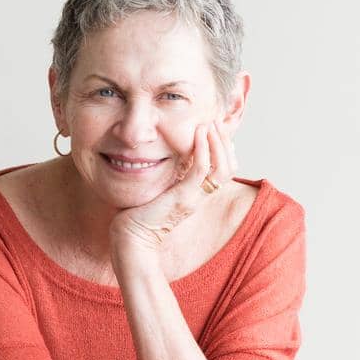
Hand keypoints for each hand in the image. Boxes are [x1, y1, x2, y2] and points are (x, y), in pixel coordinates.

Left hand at [109, 119, 236, 263]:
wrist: (130, 239)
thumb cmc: (137, 215)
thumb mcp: (159, 190)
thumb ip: (167, 176)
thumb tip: (164, 156)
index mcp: (196, 195)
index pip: (224, 170)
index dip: (225, 149)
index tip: (215, 129)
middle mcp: (199, 196)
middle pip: (229, 168)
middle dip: (224, 141)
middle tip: (215, 121)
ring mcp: (193, 197)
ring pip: (222, 168)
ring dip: (218, 142)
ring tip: (209, 124)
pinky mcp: (183, 197)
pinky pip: (201, 170)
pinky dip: (203, 149)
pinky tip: (198, 133)